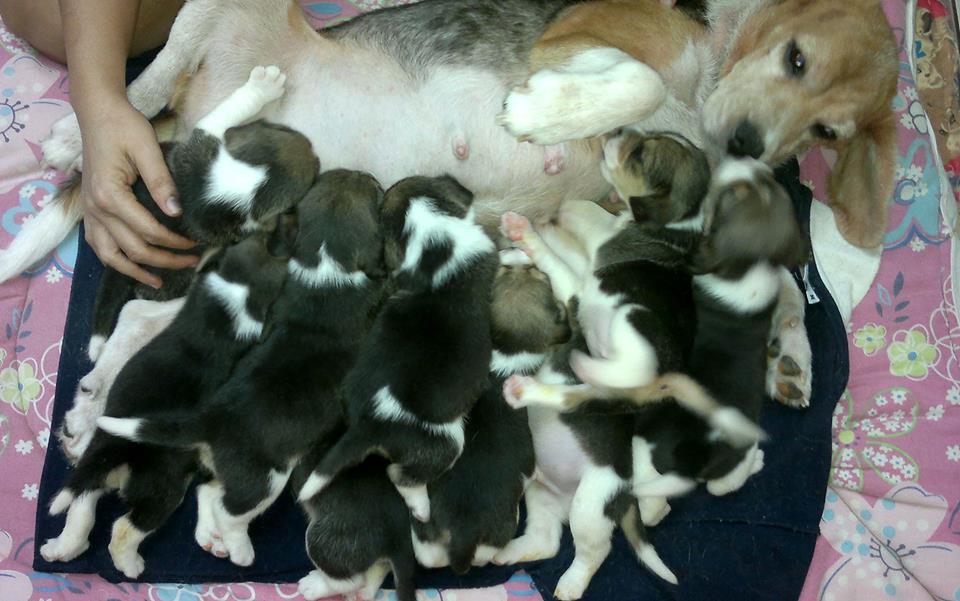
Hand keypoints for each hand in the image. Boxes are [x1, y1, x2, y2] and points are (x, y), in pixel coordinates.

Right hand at [78, 97, 196, 287]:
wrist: (97, 113)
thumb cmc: (124, 127)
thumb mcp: (147, 149)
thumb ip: (161, 182)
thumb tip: (177, 212)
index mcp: (110, 196)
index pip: (149, 231)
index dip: (175, 242)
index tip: (197, 244)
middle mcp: (95, 210)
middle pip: (133, 249)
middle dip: (165, 260)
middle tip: (192, 262)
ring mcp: (89, 213)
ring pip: (110, 256)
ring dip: (136, 270)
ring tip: (159, 281)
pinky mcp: (89, 211)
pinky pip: (99, 246)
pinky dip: (115, 261)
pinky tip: (132, 267)